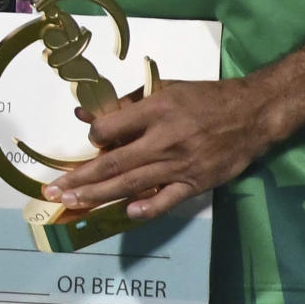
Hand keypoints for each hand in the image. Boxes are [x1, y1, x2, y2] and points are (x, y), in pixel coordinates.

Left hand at [42, 77, 269, 220]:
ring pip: (131, 184)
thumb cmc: (205, 97)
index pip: (111, 128)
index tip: (90, 141)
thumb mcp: (167, 89)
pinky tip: (125, 214)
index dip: (94, 136)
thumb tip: (87, 113)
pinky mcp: (195, 183)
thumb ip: (129, 103)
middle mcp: (164, 138)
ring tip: (72, 205)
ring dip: (98, 196)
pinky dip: (146, 208)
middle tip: (53, 192)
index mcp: (156, 108)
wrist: (251, 113)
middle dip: (79, 179)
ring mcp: (180, 164)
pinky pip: (166, 200)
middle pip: (114, 163)